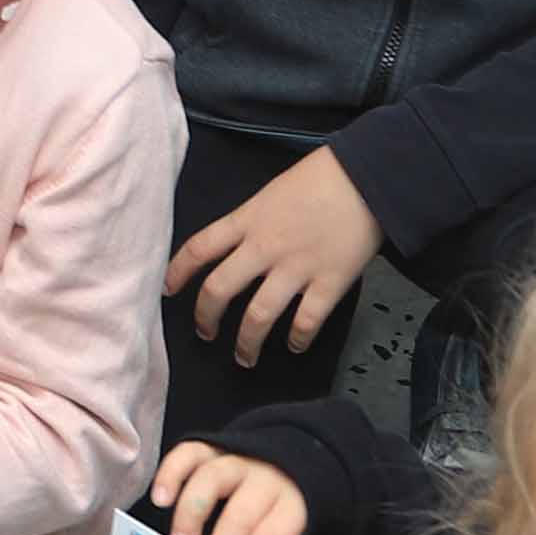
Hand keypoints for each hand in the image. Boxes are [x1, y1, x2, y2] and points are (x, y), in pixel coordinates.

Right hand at [151, 442, 314, 534]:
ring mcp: (235, 459)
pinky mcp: (210, 447)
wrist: (287, 465)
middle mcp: (263, 479)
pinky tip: (161, 500)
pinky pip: (188, 454)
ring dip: (191, 517)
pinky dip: (171, 475)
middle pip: (240, 516)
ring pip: (211, 480)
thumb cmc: (278, 514)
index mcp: (291, 506)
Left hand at [168, 145, 384, 370]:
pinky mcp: (330, 283)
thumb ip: (252, 221)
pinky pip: (306, 321)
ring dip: (247, 343)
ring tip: (244, 358)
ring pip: (258, 316)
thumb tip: (240, 245)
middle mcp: (264, 247)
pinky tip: (295, 347)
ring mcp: (296, 268)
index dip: (177, 272)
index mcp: (247, 220)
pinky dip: (298, 339)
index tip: (167, 291)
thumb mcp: (271, 193)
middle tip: (205, 334)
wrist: (368, 177)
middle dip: (206, 319)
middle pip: (219, 290)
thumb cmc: (320, 178)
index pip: (199, 248)